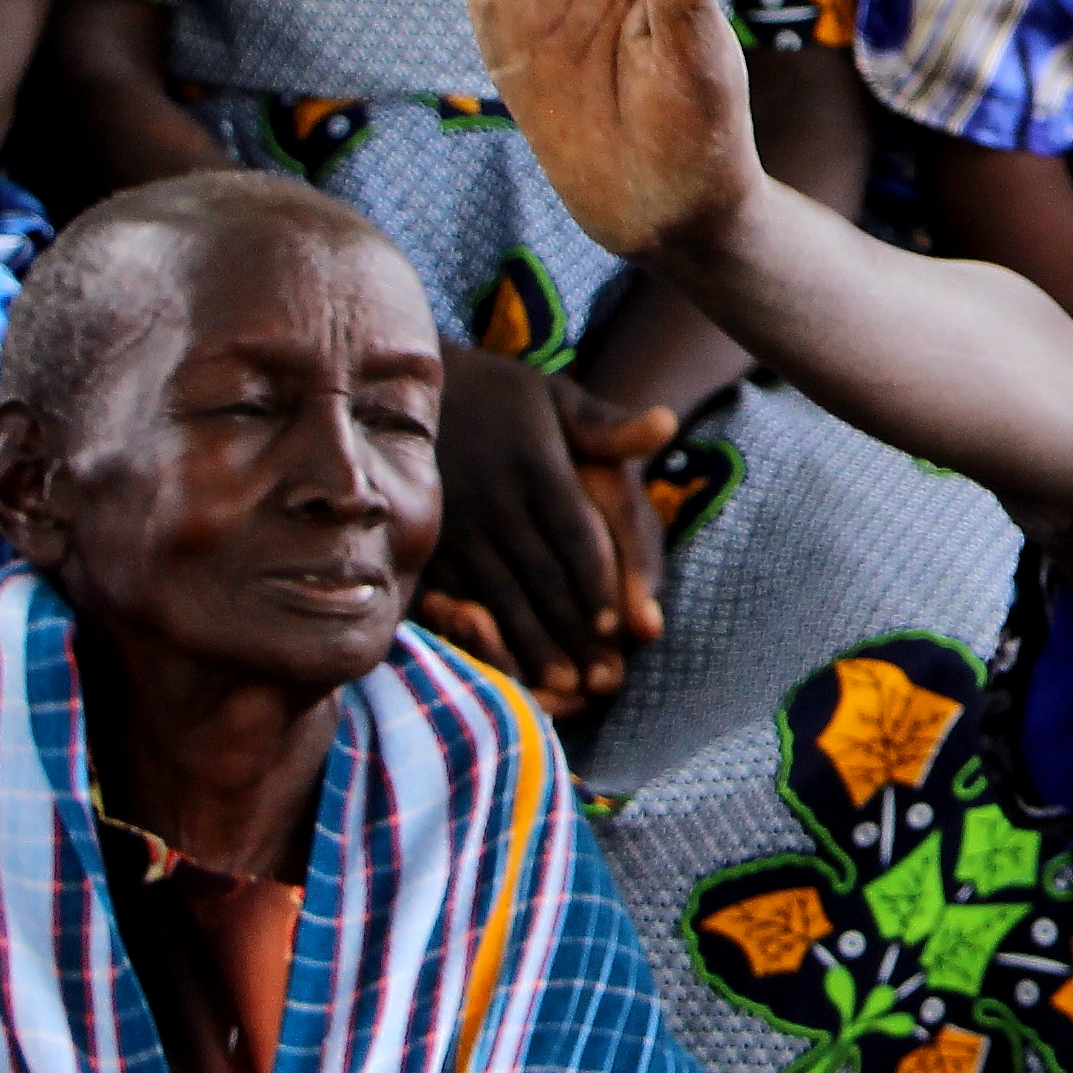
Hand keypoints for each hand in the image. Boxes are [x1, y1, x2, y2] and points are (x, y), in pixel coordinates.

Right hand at [424, 351, 671, 706]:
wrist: (405, 384)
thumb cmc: (496, 393)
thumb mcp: (554, 395)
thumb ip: (608, 425)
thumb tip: (667, 424)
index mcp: (537, 468)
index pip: (576, 538)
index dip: (597, 585)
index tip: (618, 628)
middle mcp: (496, 501)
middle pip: (541, 577)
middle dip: (572, 632)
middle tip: (598, 681)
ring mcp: (455, 523)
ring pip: (498, 595)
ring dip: (530, 645)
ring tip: (558, 687)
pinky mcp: (424, 540)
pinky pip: (452, 594)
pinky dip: (477, 633)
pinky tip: (496, 664)